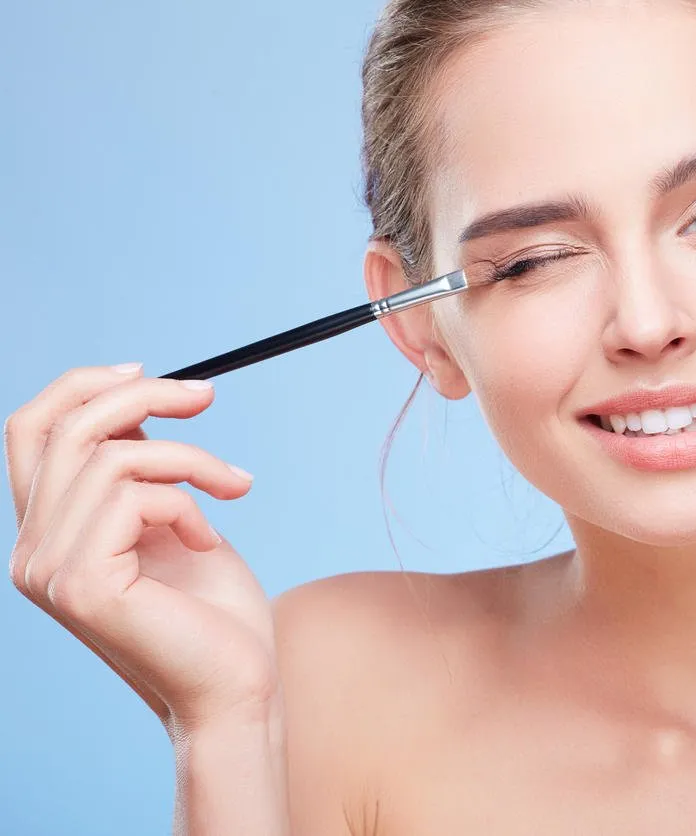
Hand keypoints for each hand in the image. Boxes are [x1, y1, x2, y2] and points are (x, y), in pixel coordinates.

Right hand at [6, 364, 277, 733]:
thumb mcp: (171, 520)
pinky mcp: (81, 584)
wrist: (236, 686)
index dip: (81, 385)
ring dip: (191, 460)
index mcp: (47, 532)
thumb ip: (137, 471)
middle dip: (148, 397)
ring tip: (232, 488)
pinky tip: (210, 542)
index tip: (148, 372)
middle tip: (209, 397)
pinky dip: (189, 504)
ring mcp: (47, 570)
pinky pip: (134, 497)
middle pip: (70, 426)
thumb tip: (135, 403)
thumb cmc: (214, 611)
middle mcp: (31, 551)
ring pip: (113, 457)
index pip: (30, 430)